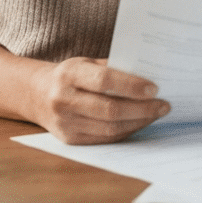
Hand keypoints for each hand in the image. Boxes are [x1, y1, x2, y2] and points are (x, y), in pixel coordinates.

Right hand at [26, 58, 169, 144]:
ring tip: (157, 114)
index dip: (131, 85)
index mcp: (69, 74)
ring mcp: (65, 123)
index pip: (104, 81)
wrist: (38, 95)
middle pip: (109, 109)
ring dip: (138, 122)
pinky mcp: (70, 139)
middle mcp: (63, 100)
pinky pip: (105, 139)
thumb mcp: (87, 63)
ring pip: (109, 128)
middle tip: (164, 105)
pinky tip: (140, 122)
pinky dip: (126, 131)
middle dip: (142, 109)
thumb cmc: (72, 75)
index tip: (154, 88)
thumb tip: (150, 74)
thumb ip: (113, 67)